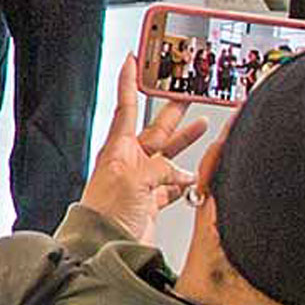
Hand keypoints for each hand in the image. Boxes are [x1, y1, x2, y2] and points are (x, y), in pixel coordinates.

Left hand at [80, 54, 209, 243]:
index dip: (129, 81)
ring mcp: (142, 182)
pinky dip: (186, 180)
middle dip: (171, 110)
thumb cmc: (105, 212)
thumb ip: (161, 168)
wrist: (103, 246)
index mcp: (120, 148)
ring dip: (185, 141)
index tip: (134, 59)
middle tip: (185, 92)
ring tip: (202, 124)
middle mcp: (131, 161)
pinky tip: (195, 175)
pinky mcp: (151, 202)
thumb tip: (181, 171)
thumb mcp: (134, 180)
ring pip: (168, 155)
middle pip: (156, 129)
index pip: (127, 105)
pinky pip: (173, 184)